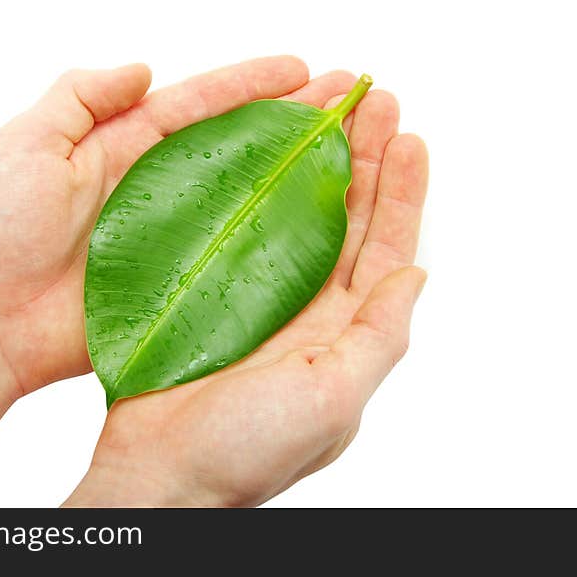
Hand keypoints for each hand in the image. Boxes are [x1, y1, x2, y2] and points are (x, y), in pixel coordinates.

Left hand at [0, 57, 312, 393]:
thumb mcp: (25, 147)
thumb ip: (78, 98)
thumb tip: (141, 68)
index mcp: (126, 148)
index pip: (200, 106)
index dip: (249, 85)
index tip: (300, 70)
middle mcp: (160, 188)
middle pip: (238, 146)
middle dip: (291, 121)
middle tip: (345, 105)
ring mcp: (174, 237)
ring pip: (246, 199)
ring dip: (295, 176)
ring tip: (349, 155)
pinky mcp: (179, 283)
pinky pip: (234, 256)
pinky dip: (275, 241)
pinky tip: (316, 229)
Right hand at [65, 80, 427, 506]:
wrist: (160, 474)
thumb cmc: (246, 450)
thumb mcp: (333, 397)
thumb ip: (380, 336)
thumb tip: (416, 274)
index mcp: (343, 332)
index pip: (382, 248)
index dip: (401, 193)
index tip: (409, 137)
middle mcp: (308, 309)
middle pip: (345, 220)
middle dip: (363, 160)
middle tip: (370, 101)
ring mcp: (259, 298)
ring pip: (296, 217)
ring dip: (314, 166)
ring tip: (325, 112)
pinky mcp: (212, 294)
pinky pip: (242, 231)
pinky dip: (255, 193)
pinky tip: (260, 157)